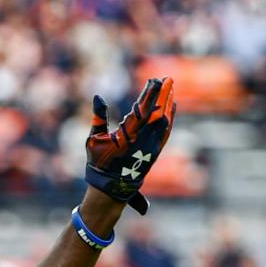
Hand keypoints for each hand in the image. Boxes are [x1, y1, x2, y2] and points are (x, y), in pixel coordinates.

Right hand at [84, 78, 178, 214]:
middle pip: (157, 113)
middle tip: (168, 79)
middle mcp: (142, 141)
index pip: (142, 110)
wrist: (112, 187)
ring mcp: (151, 147)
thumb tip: (98, 97)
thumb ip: (97, 118)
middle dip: (163, 95)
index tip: (155, 80)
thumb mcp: (93, 140)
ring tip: (171, 89)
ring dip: (168, 104)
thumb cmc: (99, 163)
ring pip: (164, 121)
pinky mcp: (155, 152)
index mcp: (127, 136)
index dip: (150, 94)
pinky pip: (166, 131)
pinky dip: (171, 118)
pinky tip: (172, 107)